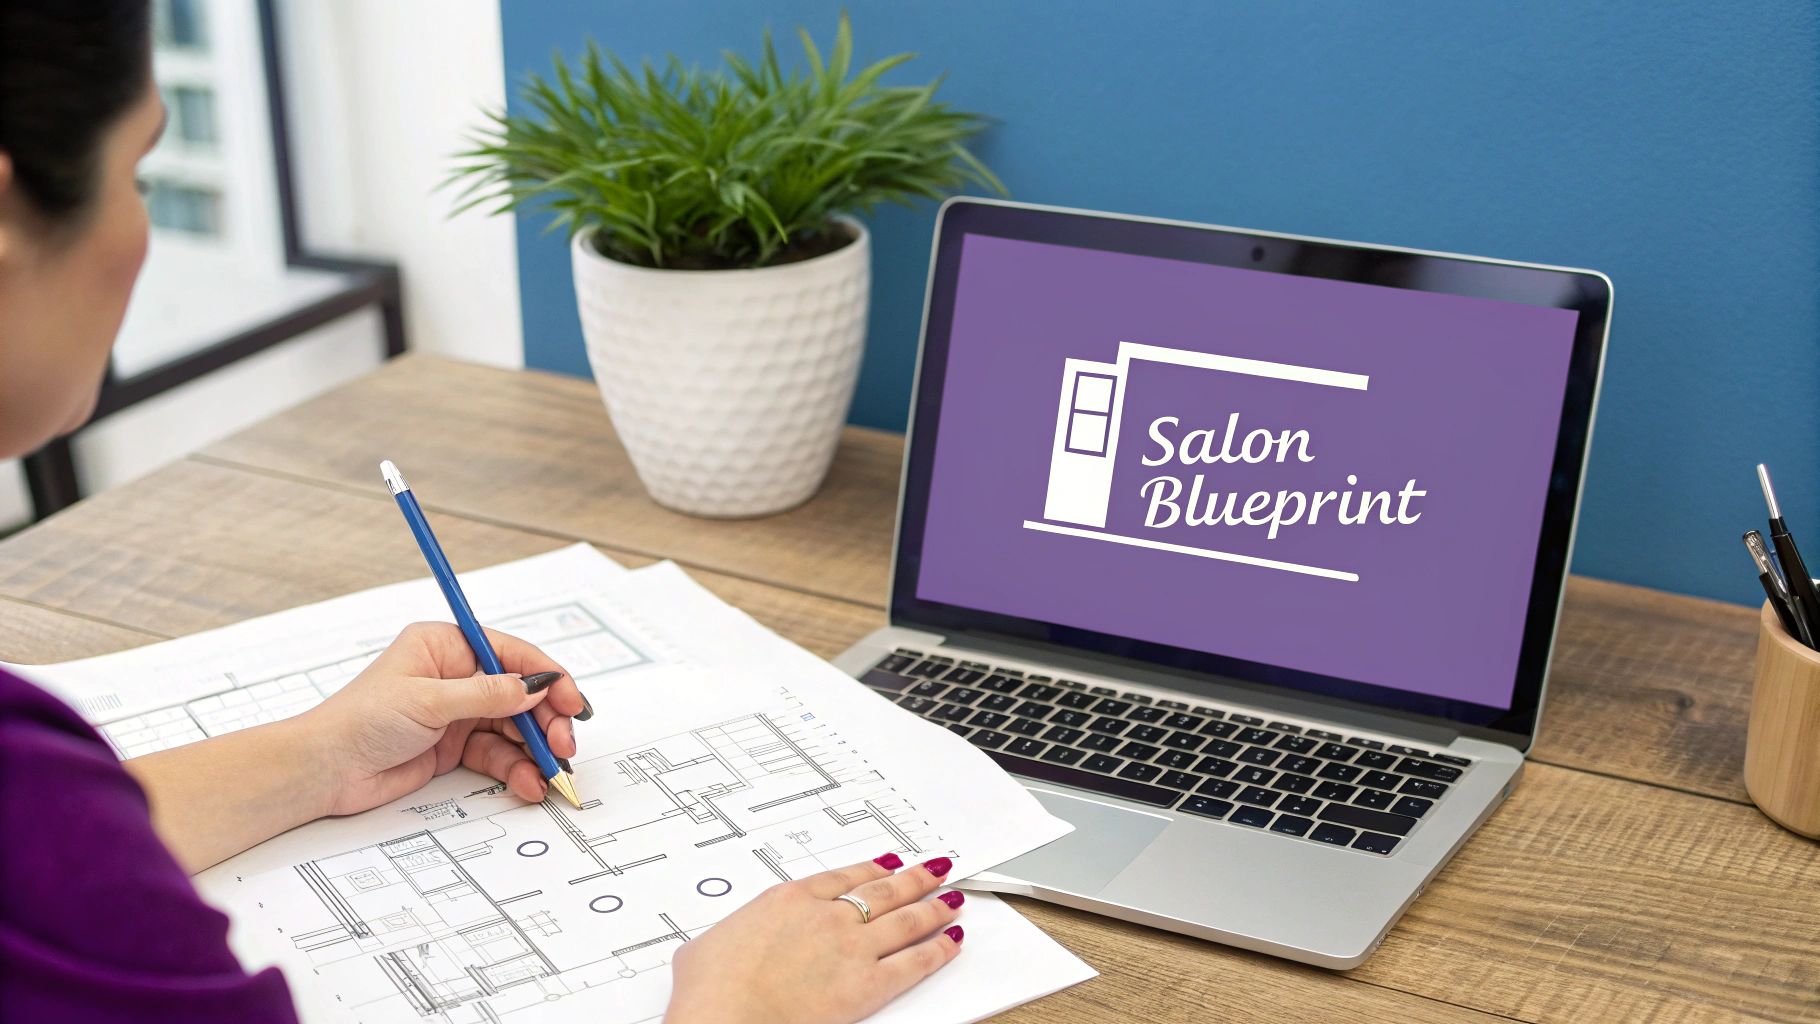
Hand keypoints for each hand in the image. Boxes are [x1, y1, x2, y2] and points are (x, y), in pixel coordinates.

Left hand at [298, 621, 586, 815]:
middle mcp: (456, 676)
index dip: (547, 677)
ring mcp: (456, 713)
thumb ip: (487, 695)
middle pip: (520, 694)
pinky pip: (497, 754)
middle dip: (546, 721)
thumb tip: (535, 686)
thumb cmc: (359, 722)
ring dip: (535, 750)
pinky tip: (527, 783)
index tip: (571, 702)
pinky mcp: (453, 747)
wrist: (324, 772)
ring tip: (549, 772)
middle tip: (563, 746)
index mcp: (446, 647)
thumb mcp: (428, 702)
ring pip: (513, 728)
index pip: (512, 654)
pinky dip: (516, 769)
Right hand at [665, 853, 965, 1023]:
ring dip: (933, 906)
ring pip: (906, 918)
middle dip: (914, 877)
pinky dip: (937, 950)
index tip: (888, 862)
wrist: (726, 1019)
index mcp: (788, 900)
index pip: (843, 876)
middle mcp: (827, 917)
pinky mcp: (867, 984)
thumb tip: (715, 951)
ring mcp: (851, 948)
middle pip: (883, 889)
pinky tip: (951, 942)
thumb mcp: (704, 950)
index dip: (871, 867)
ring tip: (952, 898)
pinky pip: (914, 962)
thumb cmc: (711, 992)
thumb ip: (725, 940)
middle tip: (935, 868)